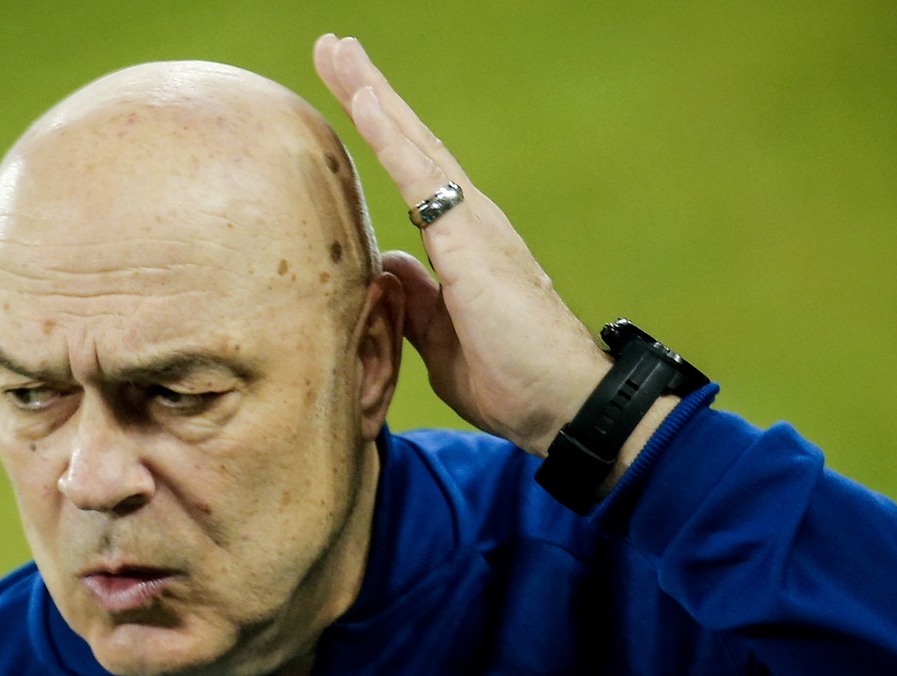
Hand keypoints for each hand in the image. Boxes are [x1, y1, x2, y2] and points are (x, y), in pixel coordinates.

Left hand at [313, 34, 613, 456]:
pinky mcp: (472, 240)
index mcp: (464, 248)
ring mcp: (475, 225)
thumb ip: (414, 304)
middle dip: (370, 94)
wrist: (564, 406)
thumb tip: (388, 269)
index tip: (348, 94)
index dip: (379, 135)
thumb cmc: (514, 384)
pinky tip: (366, 96)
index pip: (412, 177)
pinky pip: (422, 175)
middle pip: (412, 145)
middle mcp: (473, 223)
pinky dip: (391, 133)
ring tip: (337, 50)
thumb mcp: (441, 344)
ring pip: (415, 144)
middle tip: (332, 47)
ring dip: (374, 94)